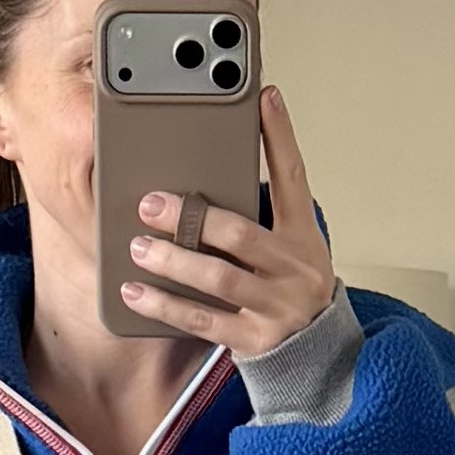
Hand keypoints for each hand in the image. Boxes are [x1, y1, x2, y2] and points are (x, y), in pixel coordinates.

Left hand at [122, 85, 338, 359]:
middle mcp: (294, 268)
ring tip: (139, 246)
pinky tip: (135, 291)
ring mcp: (276, 305)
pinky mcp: (254, 339)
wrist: (318, 357)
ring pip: (219, 278)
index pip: (293, 177)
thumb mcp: (289, 250)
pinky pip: (203, 321)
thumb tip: (196, 187)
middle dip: (192, 216)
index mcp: (302, 236)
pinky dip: (165, 305)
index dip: (280, 136)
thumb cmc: (290, 292)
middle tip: (151, 204)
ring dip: (173, 261)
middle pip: (241, 233)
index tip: (264, 97)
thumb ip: (256, 219)